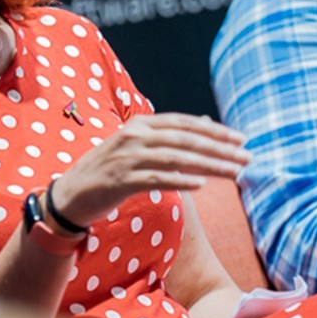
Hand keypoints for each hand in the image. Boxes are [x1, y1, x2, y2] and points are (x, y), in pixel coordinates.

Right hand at [49, 113, 250, 227]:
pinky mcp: (120, 180)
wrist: (70, 194)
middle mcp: (135, 135)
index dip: (214, 130)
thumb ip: (170, 137)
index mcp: (141, 124)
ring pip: (176, 158)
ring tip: (233, 172)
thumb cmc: (109, 170)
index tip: (240, 139)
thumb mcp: (138, 147)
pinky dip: (179, 180)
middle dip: (219, 148)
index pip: (184, 123)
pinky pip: (155, 179)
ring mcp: (126, 157)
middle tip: (246, 157)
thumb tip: (205, 123)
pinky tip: (200, 184)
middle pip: (185, 139)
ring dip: (208, 165)